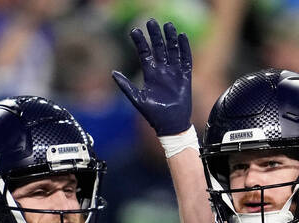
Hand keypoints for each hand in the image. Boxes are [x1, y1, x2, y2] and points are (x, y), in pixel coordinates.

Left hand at [112, 18, 192, 135]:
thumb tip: (113, 73)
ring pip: (173, 50)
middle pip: (159, 48)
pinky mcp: (185, 77)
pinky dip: (185, 48)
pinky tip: (182, 37)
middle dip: (155, 35)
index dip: (140, 42)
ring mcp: (174, 73)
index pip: (145, 53)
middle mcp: (162, 71)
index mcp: (150, 74)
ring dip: (170, 38)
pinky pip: (186, 59)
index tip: (134, 31)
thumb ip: (126, 86)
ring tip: (168, 25)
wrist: (170, 125)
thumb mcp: (137, 99)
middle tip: (151, 21)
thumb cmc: (154, 114)